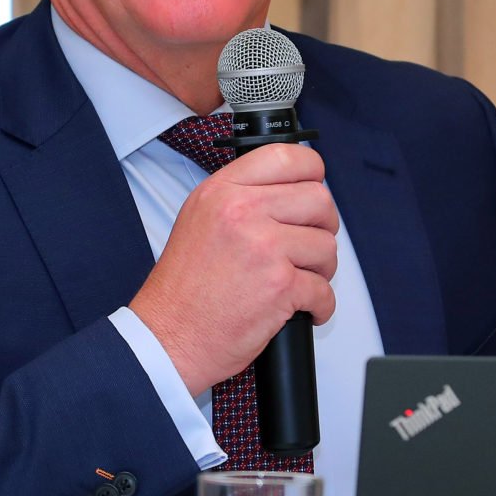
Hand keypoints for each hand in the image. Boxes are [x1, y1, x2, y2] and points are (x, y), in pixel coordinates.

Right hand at [130, 144, 337, 397]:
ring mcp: (263, 248)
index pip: (286, 157)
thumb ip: (241, 199)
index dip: (312, 172)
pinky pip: (325, 289)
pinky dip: (321, 305)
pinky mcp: (280, 286)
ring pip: (327, 245)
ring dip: (321, 269)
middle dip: (323, 227)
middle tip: (309, 245)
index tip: (314, 188)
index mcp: (222, 192)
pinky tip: (303, 309)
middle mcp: (242, 213)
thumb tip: (290, 191)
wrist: (168, 338)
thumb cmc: (183, 290)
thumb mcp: (200, 221)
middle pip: (318, 199)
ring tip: (299, 281)